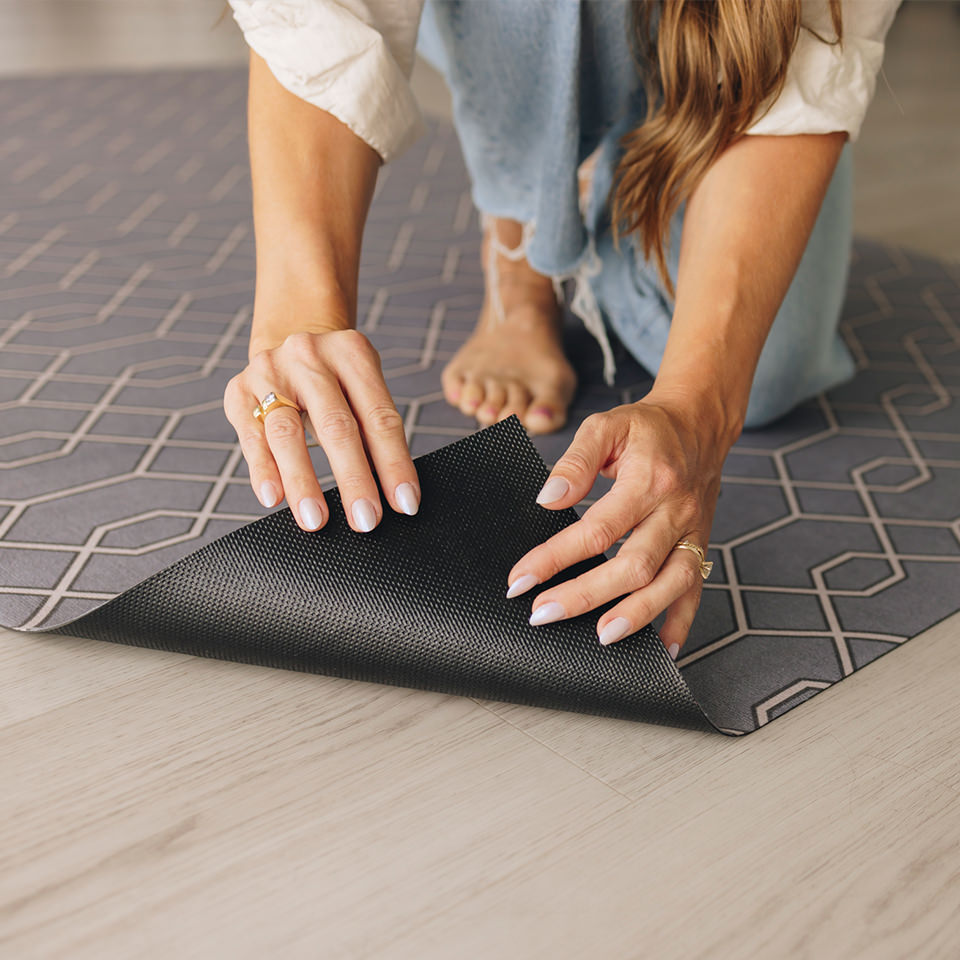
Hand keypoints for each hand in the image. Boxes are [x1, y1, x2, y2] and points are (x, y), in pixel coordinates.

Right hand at [224, 328, 419, 532]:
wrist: (287, 335)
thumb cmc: (336, 378)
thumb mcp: (361, 387)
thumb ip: (372, 430)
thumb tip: (392, 493)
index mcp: (353, 354)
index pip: (379, 417)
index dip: (394, 463)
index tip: (405, 502)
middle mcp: (311, 357)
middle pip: (336, 425)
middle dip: (353, 479)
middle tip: (366, 520)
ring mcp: (271, 372)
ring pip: (287, 433)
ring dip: (303, 482)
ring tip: (316, 519)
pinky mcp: (238, 391)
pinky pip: (251, 437)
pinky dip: (263, 469)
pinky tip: (273, 497)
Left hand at [505, 396, 728, 658]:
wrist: (699, 424)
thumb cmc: (646, 428)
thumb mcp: (606, 426)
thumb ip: (575, 461)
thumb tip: (548, 498)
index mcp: (649, 480)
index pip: (597, 528)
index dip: (556, 557)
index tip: (521, 579)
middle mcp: (675, 511)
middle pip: (632, 565)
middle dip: (585, 595)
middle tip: (543, 614)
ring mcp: (692, 533)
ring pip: (669, 584)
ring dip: (636, 614)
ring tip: (600, 637)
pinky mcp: (700, 546)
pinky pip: (696, 590)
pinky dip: (681, 623)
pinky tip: (662, 650)